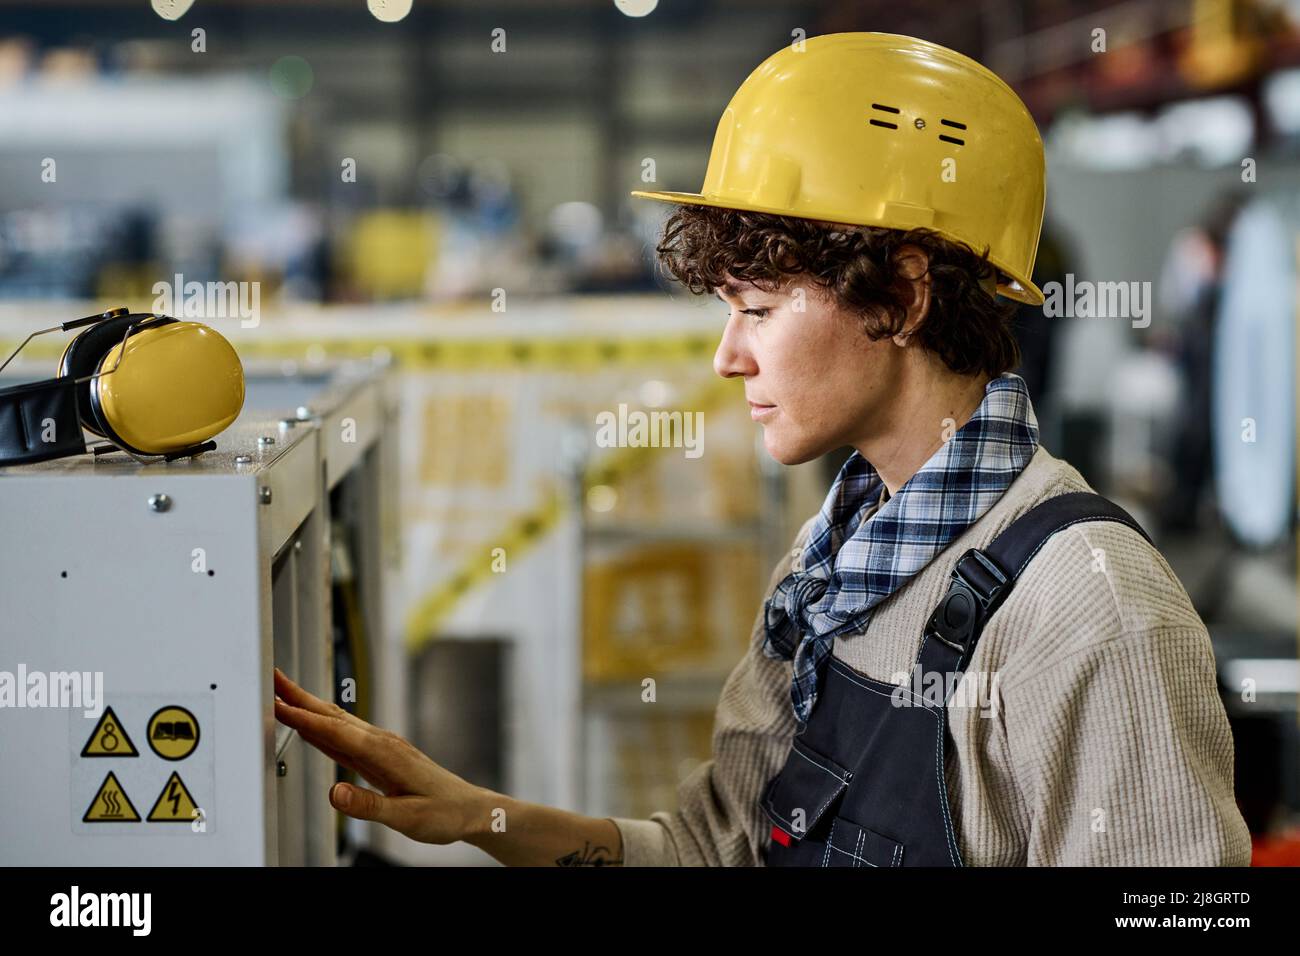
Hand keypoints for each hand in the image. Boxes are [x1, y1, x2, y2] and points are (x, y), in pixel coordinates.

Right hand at [273, 667, 485, 844]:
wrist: (469, 809)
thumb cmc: (443, 814)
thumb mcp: (406, 817)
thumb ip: (368, 806)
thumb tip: (334, 793)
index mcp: (383, 753)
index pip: (335, 732)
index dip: (303, 718)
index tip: (275, 705)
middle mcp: (381, 742)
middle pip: (332, 716)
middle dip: (299, 697)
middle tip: (271, 679)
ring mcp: (381, 746)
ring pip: (337, 721)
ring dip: (308, 706)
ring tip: (282, 695)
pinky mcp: (381, 755)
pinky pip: (345, 737)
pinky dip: (322, 727)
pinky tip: (310, 727)